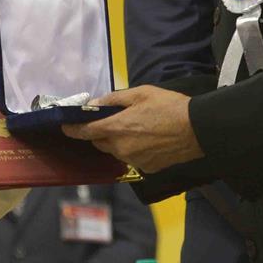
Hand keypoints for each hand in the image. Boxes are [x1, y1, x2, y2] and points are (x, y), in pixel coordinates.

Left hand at [61, 85, 202, 172]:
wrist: (198, 129)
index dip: (72, 129)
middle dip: (99, 132)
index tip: (65, 126)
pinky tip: (148, 140)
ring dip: (117, 142)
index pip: (85, 132)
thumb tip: (96, 104)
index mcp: (116, 128)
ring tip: (134, 128)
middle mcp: (121, 148)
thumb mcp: (140, 94)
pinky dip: (133, 150)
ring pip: (115, 151)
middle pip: (99, 142)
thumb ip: (114, 100)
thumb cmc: (168, 106)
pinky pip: (132, 158)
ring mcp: (134, 160)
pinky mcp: (147, 168)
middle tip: (112, 120)